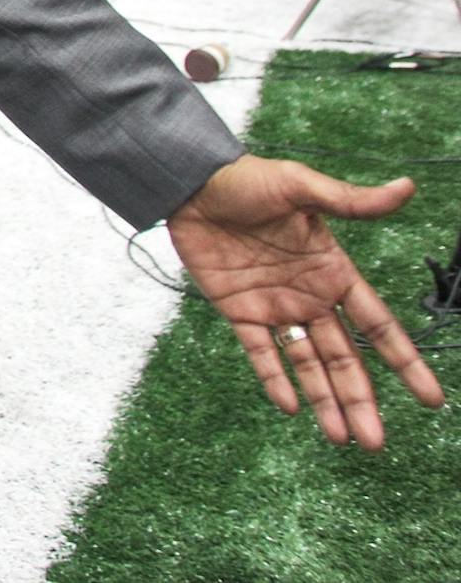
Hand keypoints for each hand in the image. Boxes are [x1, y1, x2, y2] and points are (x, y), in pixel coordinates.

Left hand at [167, 153, 443, 449]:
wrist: (192, 182)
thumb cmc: (250, 179)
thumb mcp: (302, 186)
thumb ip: (351, 200)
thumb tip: (407, 188)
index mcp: (333, 272)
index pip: (378, 325)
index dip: (404, 361)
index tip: (430, 398)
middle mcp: (309, 297)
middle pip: (344, 358)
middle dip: (361, 399)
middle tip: (376, 443)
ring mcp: (274, 307)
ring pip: (307, 364)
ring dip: (325, 400)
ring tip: (344, 440)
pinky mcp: (238, 310)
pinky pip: (260, 352)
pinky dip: (274, 379)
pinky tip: (292, 408)